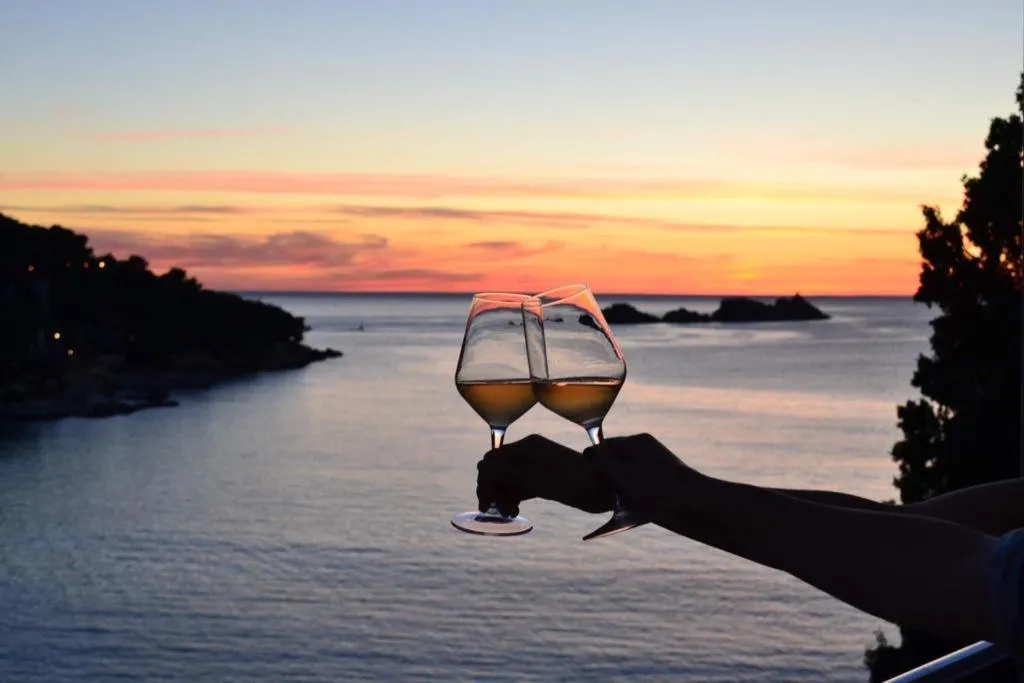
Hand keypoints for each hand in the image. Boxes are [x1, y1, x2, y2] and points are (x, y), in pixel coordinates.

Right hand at [477, 434, 614, 516]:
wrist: (606, 489)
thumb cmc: (573, 482)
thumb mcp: (537, 478)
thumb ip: (507, 471)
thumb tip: (482, 467)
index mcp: (528, 446)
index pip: (492, 460)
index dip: (485, 481)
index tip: (488, 504)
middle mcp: (530, 453)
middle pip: (497, 469)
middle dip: (492, 489)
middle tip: (496, 511)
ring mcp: (537, 466)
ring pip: (507, 479)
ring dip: (502, 495)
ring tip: (509, 513)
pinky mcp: (543, 479)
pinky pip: (519, 486)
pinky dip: (513, 497)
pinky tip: (514, 510)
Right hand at [584, 433, 692, 518]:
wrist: (694, 505)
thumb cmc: (656, 489)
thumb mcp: (623, 475)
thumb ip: (602, 462)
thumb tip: (589, 452)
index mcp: (637, 442)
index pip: (605, 446)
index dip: (595, 462)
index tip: (594, 479)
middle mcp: (646, 450)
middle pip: (615, 460)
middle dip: (607, 475)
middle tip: (607, 492)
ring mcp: (654, 464)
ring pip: (626, 474)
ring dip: (619, 487)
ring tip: (619, 502)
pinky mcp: (662, 480)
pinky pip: (638, 485)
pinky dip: (632, 495)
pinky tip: (631, 508)